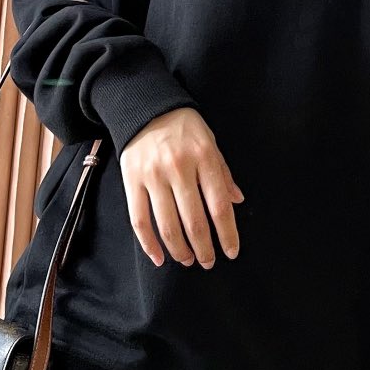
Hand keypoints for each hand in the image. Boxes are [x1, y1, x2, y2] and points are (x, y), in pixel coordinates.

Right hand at [119, 105, 243, 267]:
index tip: (231, 252)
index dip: (227, 233)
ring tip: (188, 260)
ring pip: (167, 225)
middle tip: (208, 262)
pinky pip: (139, 220)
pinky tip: (159, 257)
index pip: (219, 205)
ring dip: (180, 250)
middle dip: (204, 248)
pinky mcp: (131, 181)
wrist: (146, 107)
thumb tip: (237, 201)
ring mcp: (153, 176)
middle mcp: (179, 168)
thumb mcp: (210, 143)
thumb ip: (222, 173)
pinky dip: (149, 244)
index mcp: (203, 158)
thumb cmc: (185, 128)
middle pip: (194, 220)